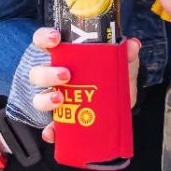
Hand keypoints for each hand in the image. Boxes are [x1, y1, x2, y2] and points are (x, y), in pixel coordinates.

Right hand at [27, 26, 141, 143]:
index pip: (44, 41)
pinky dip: (49, 131)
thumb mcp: (122, 62)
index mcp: (65, 56)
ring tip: (61, 99)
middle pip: (37, 72)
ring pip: (38, 97)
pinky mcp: (61, 121)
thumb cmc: (114, 74)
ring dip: (46, 99)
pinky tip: (53, 133)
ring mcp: (55, 98)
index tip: (55, 38)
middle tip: (66, 75)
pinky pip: (49, 127)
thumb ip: (127, 54)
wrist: (121, 102)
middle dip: (48, 73)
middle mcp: (54, 76)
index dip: (44, 37)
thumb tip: (133, 45)